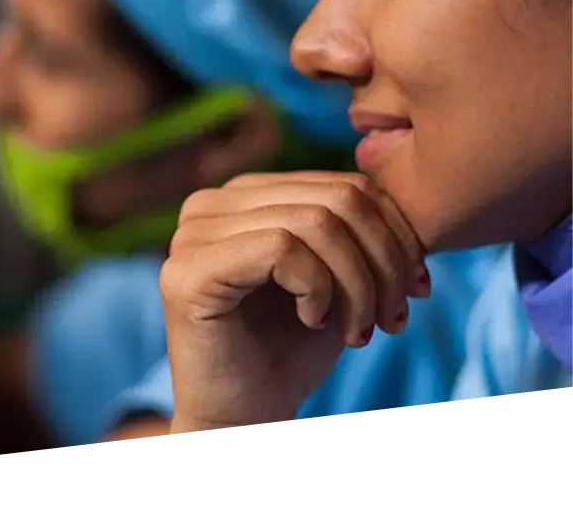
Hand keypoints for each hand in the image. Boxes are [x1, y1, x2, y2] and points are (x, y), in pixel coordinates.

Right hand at [160, 171, 429, 435]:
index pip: (341, 184)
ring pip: (314, 223)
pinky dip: (318, 288)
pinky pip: (280, 249)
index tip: (418, 286)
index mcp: (245, 196)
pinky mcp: (188, 271)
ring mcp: (193, 234)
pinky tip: (315, 322)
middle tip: (394, 316)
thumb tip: (408, 202)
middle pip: (334, 200)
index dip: (395, 232)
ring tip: (360, 330)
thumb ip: (354, 232)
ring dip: (358, 283)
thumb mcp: (336, 279)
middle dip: (384, 261)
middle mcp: (211, 204)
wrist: (245, 422)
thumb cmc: (289, 352)